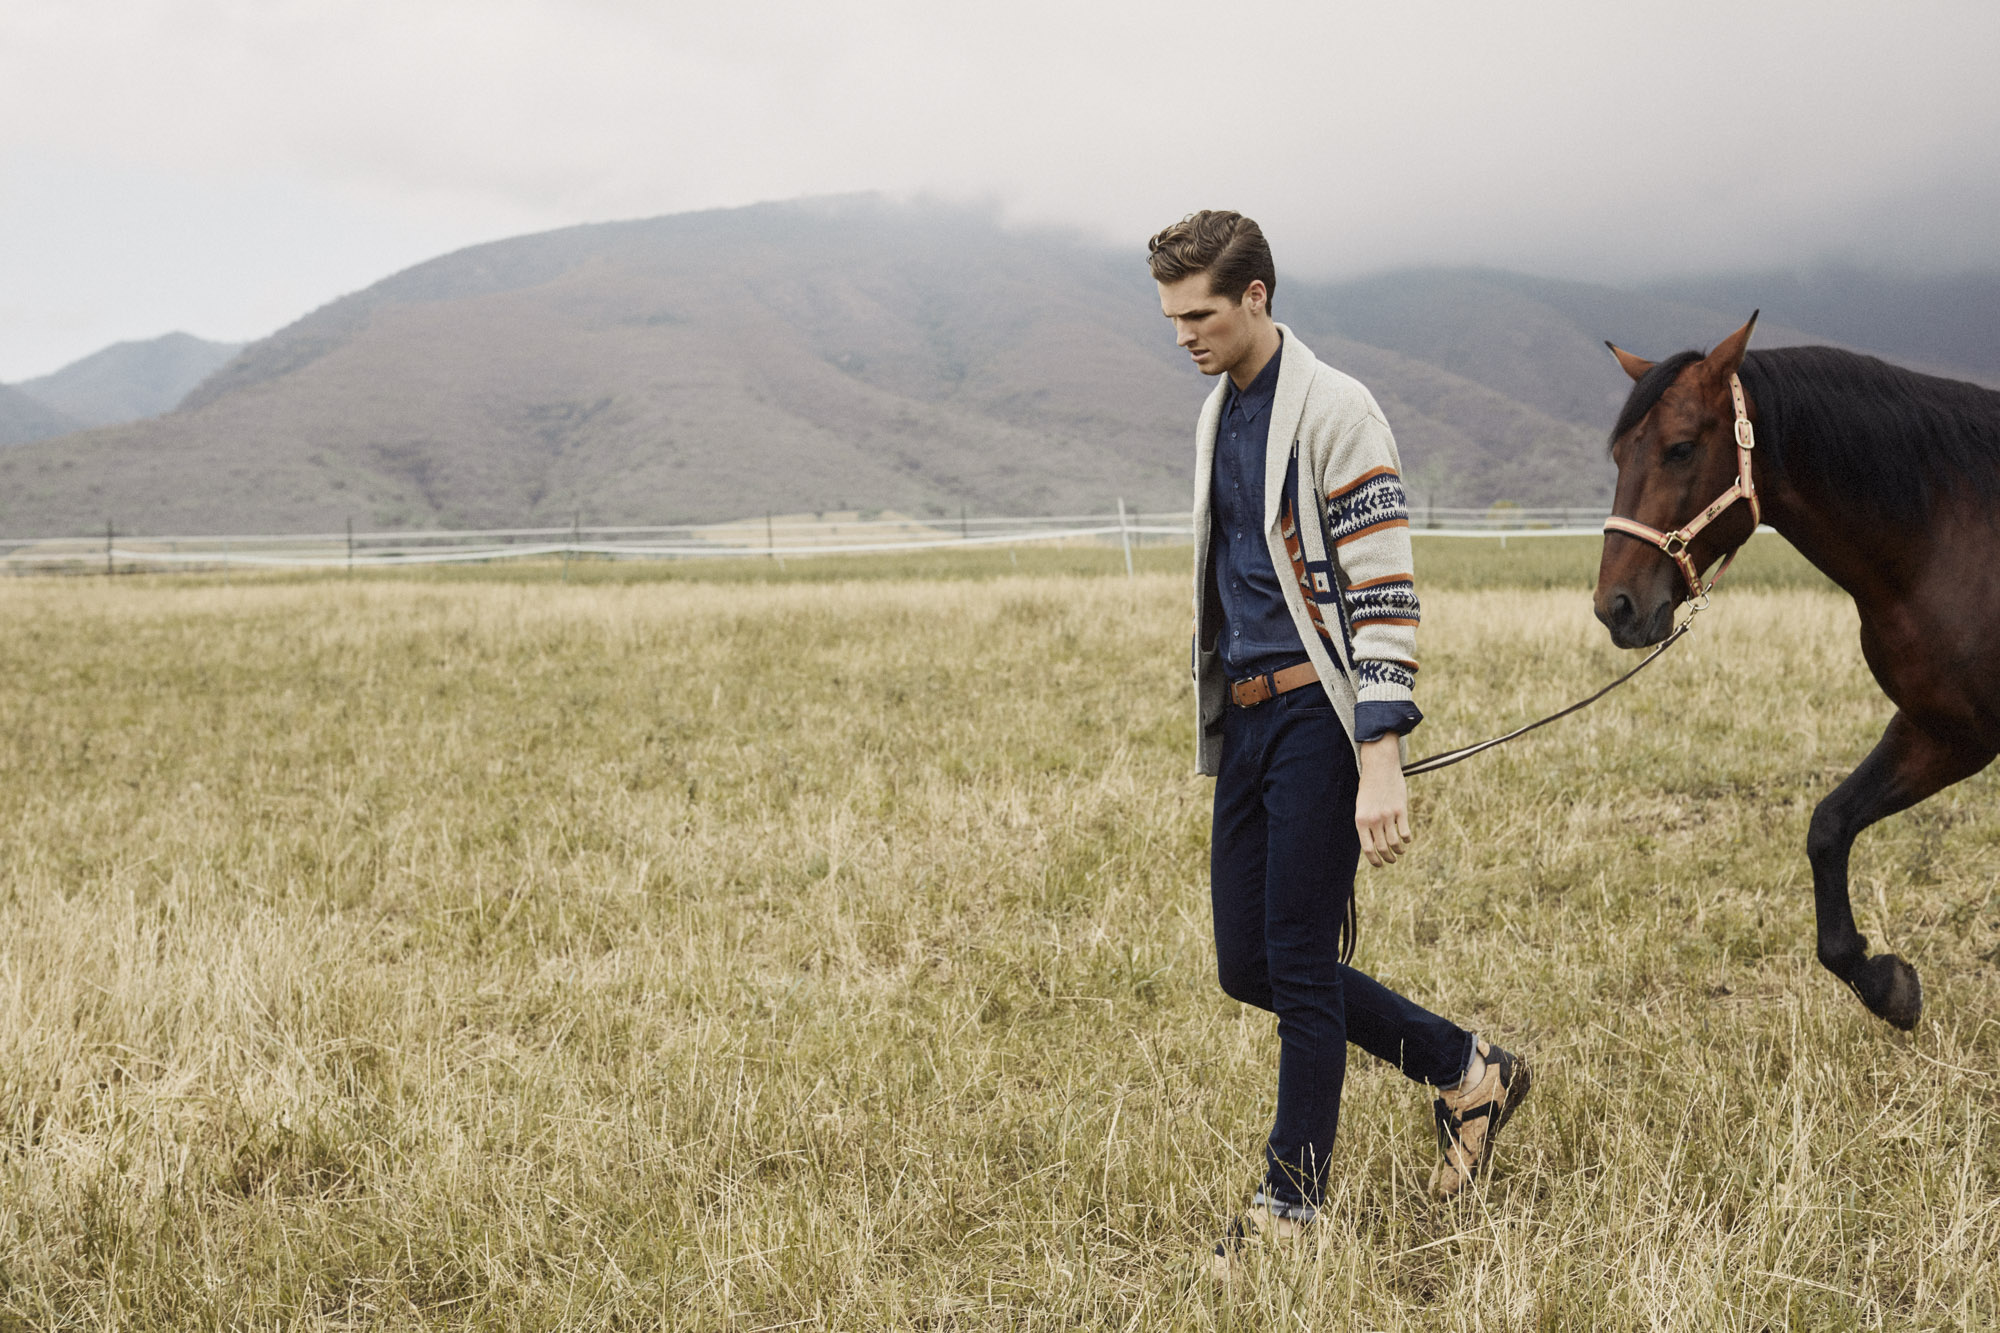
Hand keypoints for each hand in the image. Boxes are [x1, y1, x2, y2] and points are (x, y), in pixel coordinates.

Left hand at [1355, 736, 1412, 867]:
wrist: (1379, 767)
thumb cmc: (1369, 788)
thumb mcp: (1362, 806)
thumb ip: (1366, 824)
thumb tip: (1373, 845)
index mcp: (1360, 820)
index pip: (1367, 848)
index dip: (1374, 860)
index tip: (1379, 865)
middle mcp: (1373, 819)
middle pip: (1382, 848)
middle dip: (1387, 858)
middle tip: (1391, 860)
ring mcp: (1388, 815)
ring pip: (1394, 842)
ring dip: (1398, 851)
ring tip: (1399, 852)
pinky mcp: (1401, 809)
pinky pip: (1405, 831)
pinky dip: (1407, 839)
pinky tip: (1407, 840)